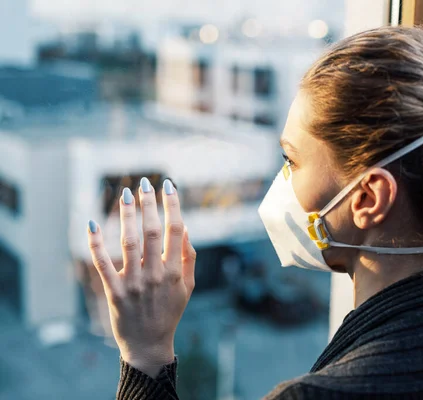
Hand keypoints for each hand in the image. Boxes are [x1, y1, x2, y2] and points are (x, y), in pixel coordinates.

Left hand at [87, 178, 195, 377]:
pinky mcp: (114, 292)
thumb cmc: (170, 312)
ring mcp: (133, 283)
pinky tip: (92, 222)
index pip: (175, 230)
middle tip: (144, 182)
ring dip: (127, 215)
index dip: (172, 205)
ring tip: (125, 193)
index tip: (168, 185)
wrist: (149, 345)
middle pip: (151, 231)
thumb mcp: (188, 287)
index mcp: (175, 271)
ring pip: (129, 242)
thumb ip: (189, 257)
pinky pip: (102, 263)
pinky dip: (96, 243)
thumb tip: (185, 227)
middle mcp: (155, 275)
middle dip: (148, 203)